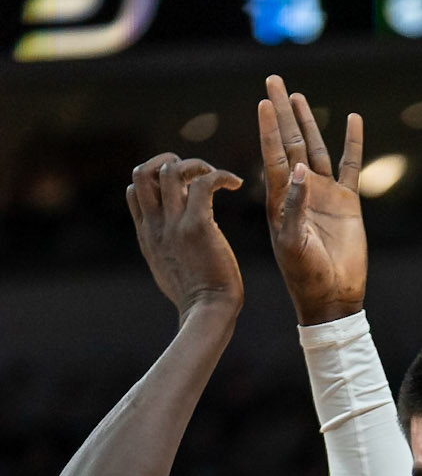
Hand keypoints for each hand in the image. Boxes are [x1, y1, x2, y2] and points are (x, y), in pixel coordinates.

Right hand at [126, 155, 242, 321]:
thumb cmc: (195, 297)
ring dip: (194, 164)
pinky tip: (234, 183)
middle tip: (194, 173)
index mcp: (147, 234)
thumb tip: (173, 232)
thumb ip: (164, 243)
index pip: (133, 189)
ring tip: (215, 176)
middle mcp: (156, 225)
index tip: (180, 187)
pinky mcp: (198, 226)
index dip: (154, 177)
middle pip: (143, 172)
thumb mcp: (166, 267)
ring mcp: (174, 224)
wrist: (206, 313)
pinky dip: (220, 175)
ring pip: (170, 170)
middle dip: (168, 161)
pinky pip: (203, 183)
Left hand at [259, 73, 366, 324]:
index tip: (263, 101)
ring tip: (297, 97)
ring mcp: (324, 194)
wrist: (332, 296)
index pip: (272, 153)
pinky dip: (352, 143)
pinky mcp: (347, 202)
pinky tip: (352, 120)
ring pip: (314, 148)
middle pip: (289, 141)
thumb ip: (295, 205)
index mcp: (280, 198)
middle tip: (273, 81)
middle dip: (280, 112)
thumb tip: (300, 169)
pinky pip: (349, 165)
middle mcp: (299, 189)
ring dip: (307, 122)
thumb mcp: (292, 242)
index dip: (268, 128)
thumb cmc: (305, 274)